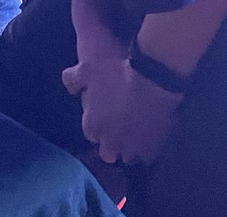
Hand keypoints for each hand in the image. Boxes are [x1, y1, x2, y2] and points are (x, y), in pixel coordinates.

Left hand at [62, 53, 182, 166]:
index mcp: (92, 125)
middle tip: (120, 128)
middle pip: (107, 152)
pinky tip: (152, 135)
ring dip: (130, 149)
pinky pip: (149, 156)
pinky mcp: (154, 148)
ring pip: (128, 158)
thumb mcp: (86, 69)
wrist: (155, 78)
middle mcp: (111, 142)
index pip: (90, 133)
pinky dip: (149, 149)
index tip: (104, 116)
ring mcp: (134, 148)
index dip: (97, 125)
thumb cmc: (117, 72)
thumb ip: (72, 80)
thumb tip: (71, 88)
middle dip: (111, 144)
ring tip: (137, 133)